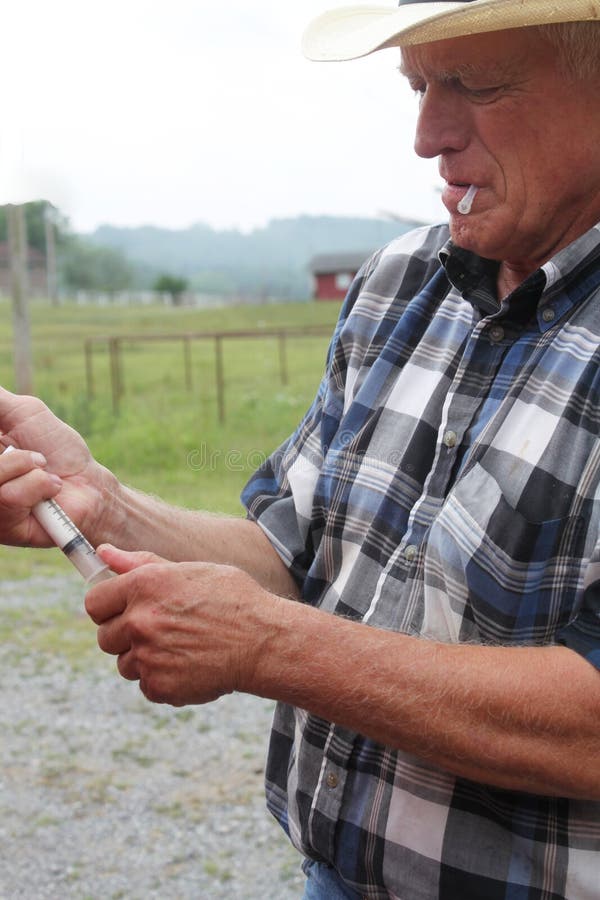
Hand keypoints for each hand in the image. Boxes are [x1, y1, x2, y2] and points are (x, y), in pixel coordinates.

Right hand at [0, 387, 112, 545]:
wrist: (90, 485)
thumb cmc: (58, 450)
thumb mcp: (25, 413)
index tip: (6, 434)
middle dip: (11, 453)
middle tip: (35, 455)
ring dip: (26, 465)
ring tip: (43, 469)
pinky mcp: (2, 526)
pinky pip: (8, 496)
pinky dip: (37, 485)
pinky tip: (49, 490)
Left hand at [85, 545, 278, 705]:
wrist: (264, 641)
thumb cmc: (231, 598)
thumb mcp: (188, 570)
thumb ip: (140, 563)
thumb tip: (104, 552)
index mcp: (144, 585)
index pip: (94, 603)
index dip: (108, 607)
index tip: (123, 610)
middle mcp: (140, 620)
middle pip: (105, 637)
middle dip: (126, 635)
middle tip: (162, 629)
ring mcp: (148, 657)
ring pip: (125, 664)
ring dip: (145, 659)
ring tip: (181, 647)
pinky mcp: (159, 686)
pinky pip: (146, 685)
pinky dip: (163, 679)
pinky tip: (189, 664)